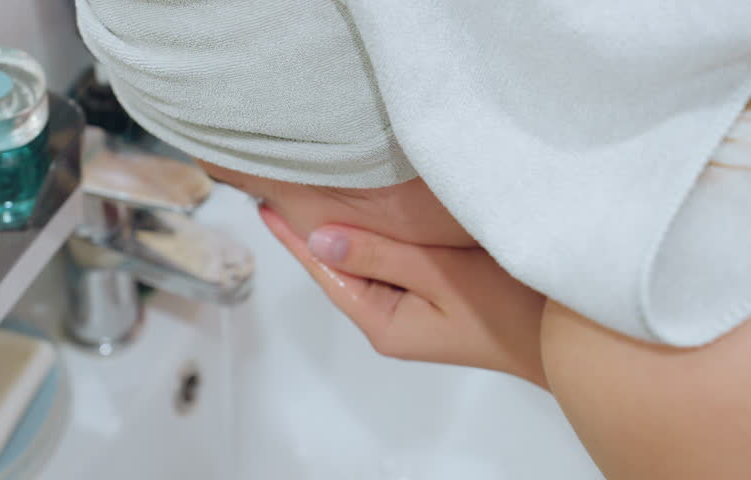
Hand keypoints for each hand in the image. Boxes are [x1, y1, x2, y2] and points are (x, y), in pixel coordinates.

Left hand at [260, 206, 548, 388]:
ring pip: (367, 266)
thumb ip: (379, 257)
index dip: (295, 240)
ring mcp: (410, 314)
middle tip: (285, 193)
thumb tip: (318, 240)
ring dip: (346, 236)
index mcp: (383, 322)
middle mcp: (389, 322)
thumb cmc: (508, 310)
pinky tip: (369, 221)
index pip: (327, 273)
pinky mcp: (431, 302)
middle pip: (342, 270)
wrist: (562, 339)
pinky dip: (377, 242)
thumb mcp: (439, 278)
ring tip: (315, 200)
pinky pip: (392, 268)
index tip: (267, 207)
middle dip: (316, 235)